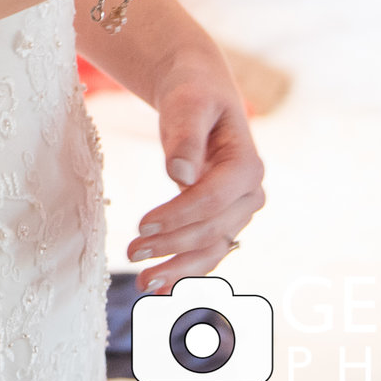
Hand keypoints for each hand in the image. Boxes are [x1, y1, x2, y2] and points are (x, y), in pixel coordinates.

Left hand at [121, 45, 265, 291]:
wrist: (199, 94)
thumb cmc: (192, 94)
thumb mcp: (187, 103)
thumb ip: (185, 135)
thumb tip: (180, 174)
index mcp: (247, 164)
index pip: (212, 200)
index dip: (178, 215)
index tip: (141, 225)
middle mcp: (249, 193)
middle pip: (210, 229)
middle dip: (172, 245)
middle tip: (131, 252)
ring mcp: (238, 211)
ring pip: (211, 249)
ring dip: (178, 269)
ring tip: (143, 283)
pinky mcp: (222, 219)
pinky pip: (207, 251)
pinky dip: (185, 270)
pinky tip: (159, 286)